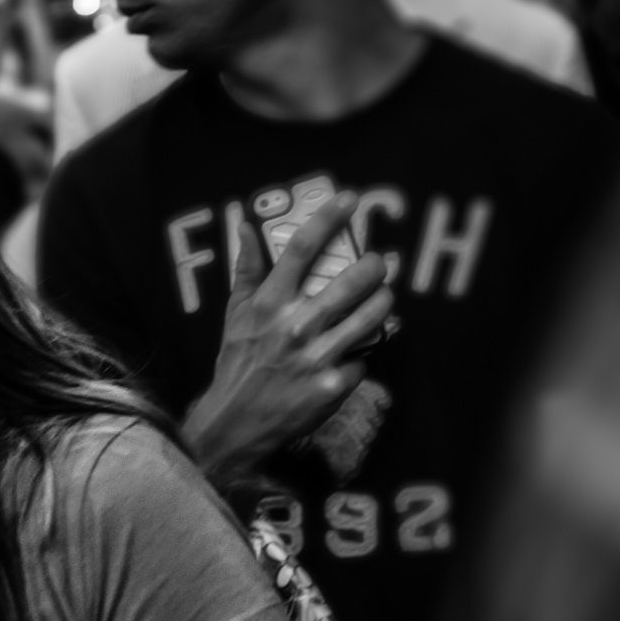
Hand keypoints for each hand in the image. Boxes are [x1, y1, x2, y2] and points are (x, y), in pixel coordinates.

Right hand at [183, 199, 393, 485]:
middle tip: (379, 263)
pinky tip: (354, 354)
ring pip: (370, 318)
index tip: (349, 199)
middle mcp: (294, 325)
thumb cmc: (237, 362)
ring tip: (384, 298)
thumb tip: (247, 228)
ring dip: (383, 303)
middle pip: (349, 281)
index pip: (300, 249)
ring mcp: (316, 357)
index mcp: (269, 303)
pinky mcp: (333, 385)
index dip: (328, 218)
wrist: (237, 421)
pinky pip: (362, 360)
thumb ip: (246, 270)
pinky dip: (360, 355)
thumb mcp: (235, 314)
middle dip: (373, 266)